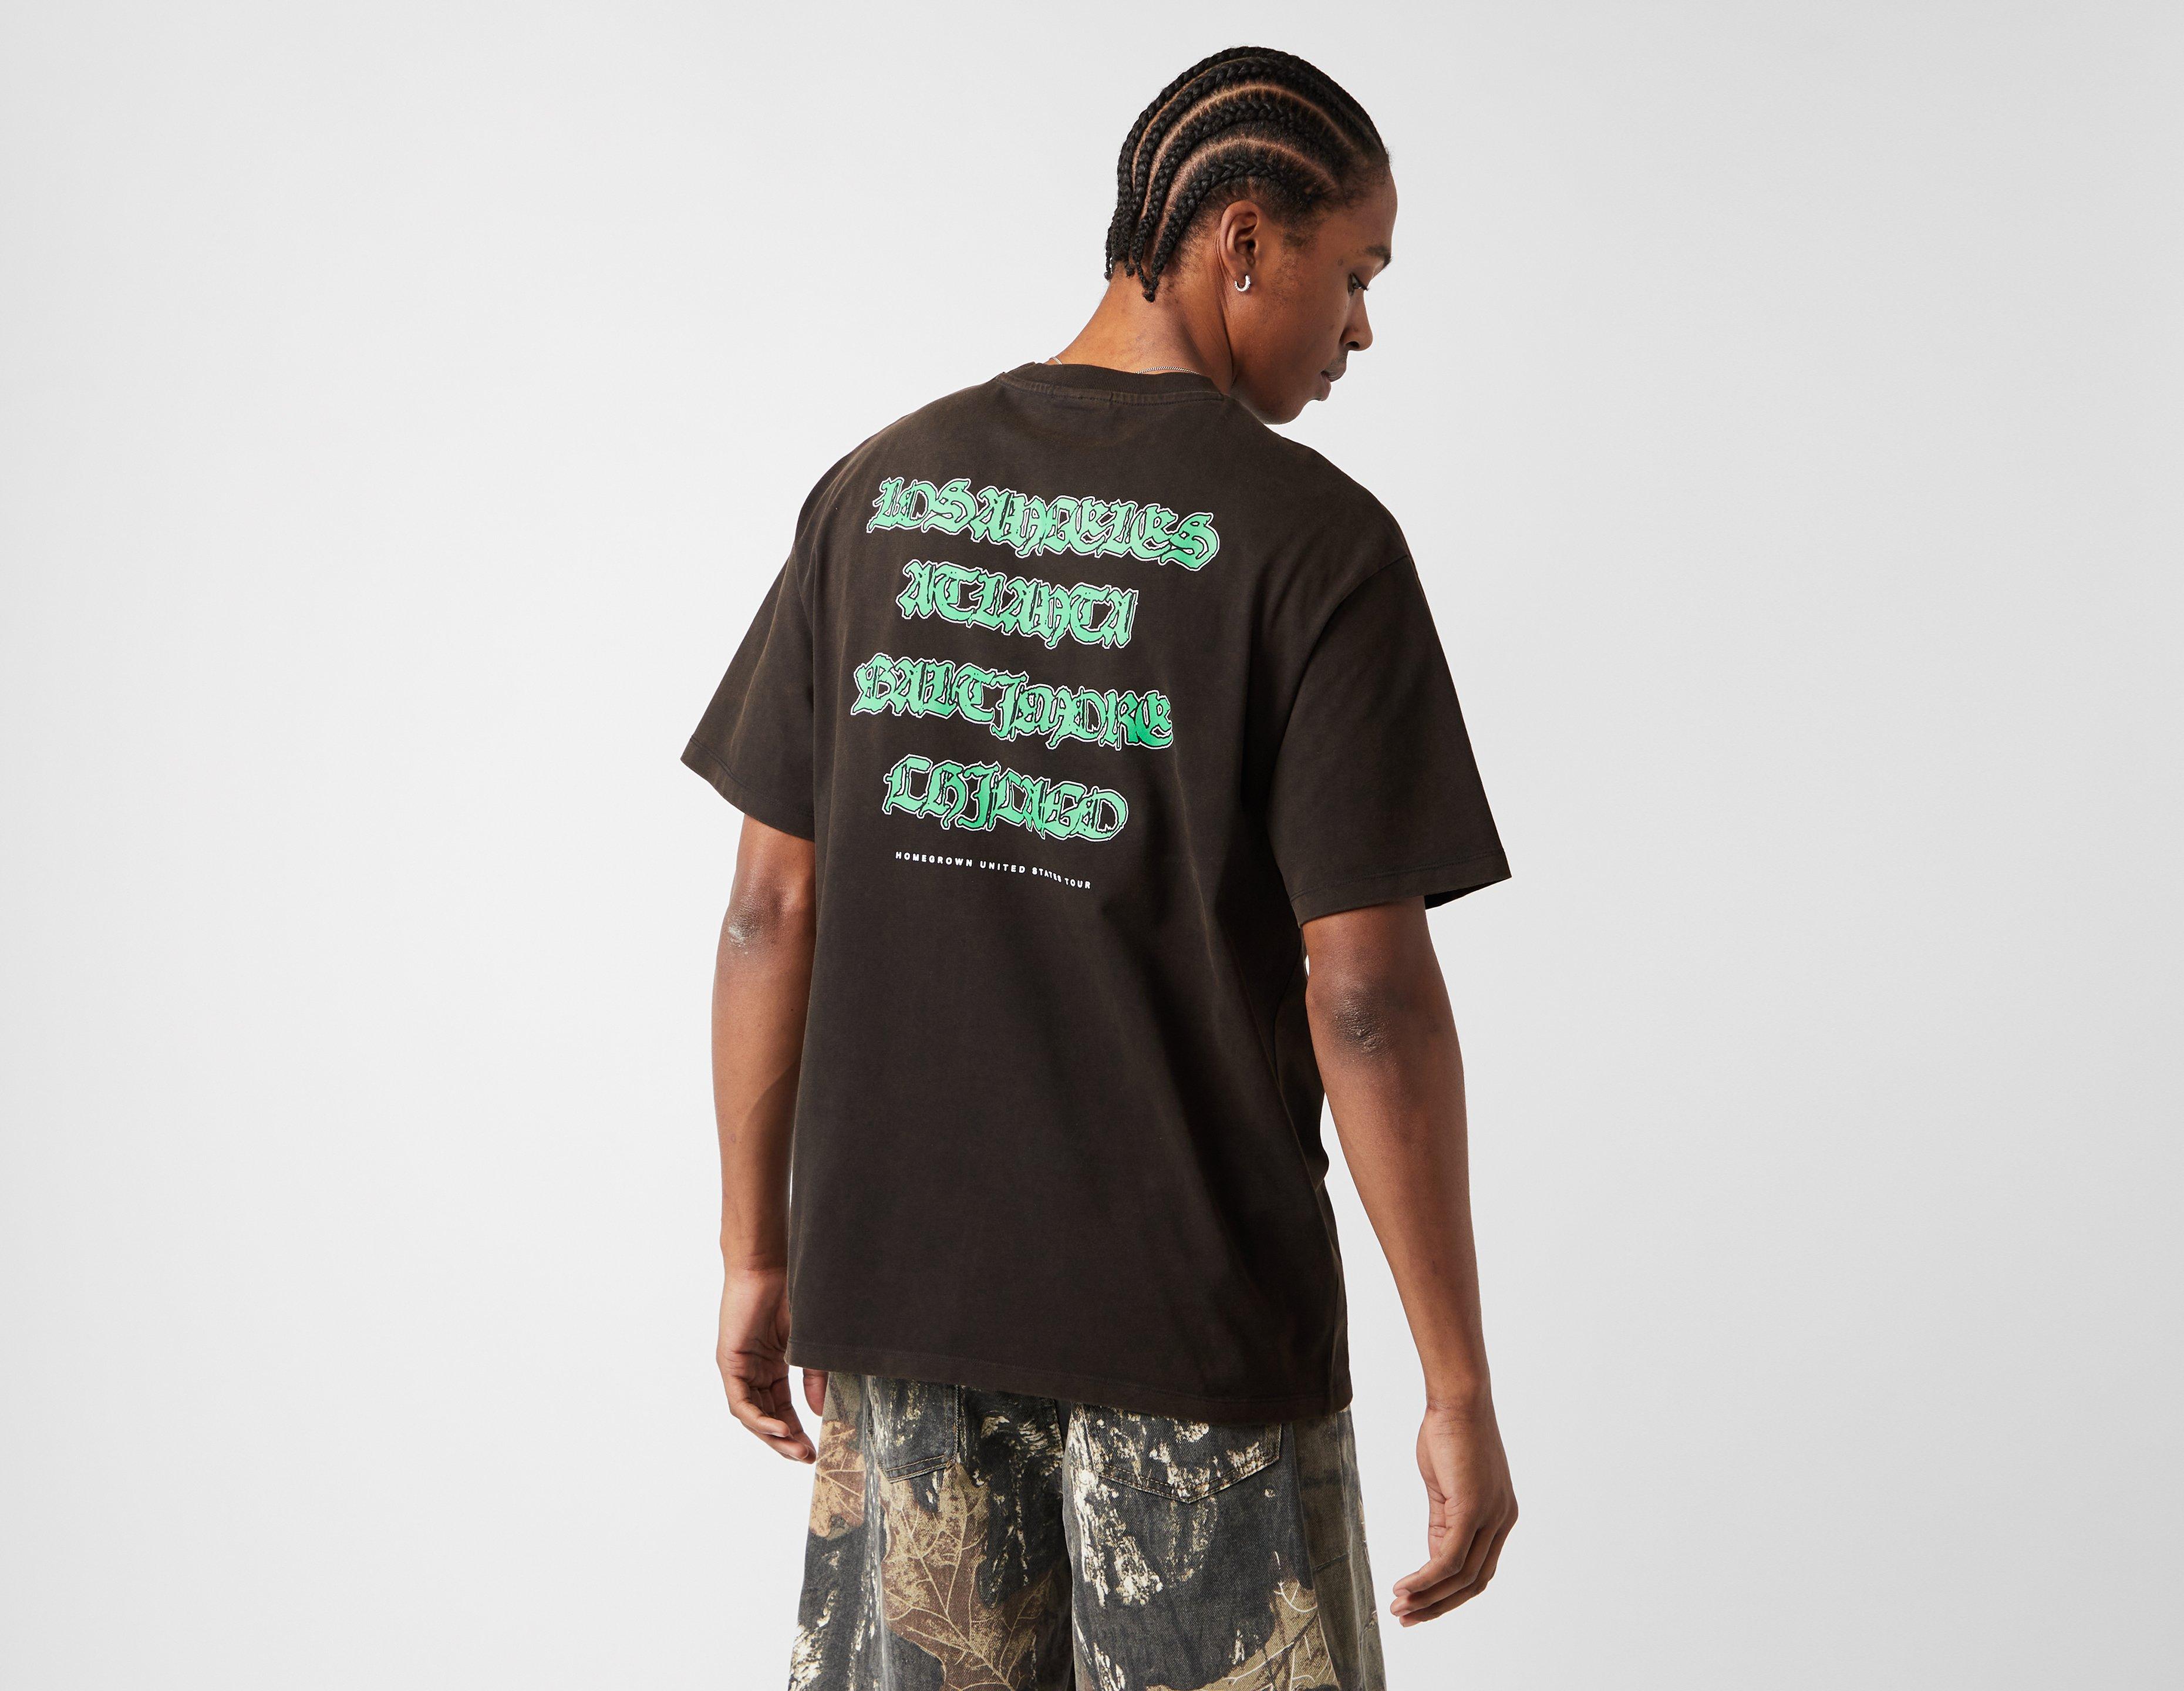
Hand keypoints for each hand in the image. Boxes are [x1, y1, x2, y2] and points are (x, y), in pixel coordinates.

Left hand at [717, 1267, 826, 1461]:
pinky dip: (758, 1418)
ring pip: (752, 1415)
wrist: (770, 1267)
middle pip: (765, 1417)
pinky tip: (779, 1428)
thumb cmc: (791, 1296)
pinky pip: (741, 1402)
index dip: (797, 1430)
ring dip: (773, 1436)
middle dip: (785, 1441)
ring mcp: (739, 1368)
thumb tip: (819, 1412)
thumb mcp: (808, 1347)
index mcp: (771, 1366)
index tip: (814, 1450)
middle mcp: (752, 1371)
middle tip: (806, 1457)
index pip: (781, 1408)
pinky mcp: (729, 1363)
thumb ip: (813, 1378)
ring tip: (795, 1448)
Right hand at [1390, 1399, 1517, 1624]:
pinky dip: (1425, 1578)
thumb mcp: (1446, 1488)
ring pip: (1462, 1577)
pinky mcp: (1473, 1509)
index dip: (1449, 1593)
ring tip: (1399, 1606)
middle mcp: (1503, 1521)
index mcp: (1500, 1517)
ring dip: (1428, 1597)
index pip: (1479, 1570)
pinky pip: (1449, 1559)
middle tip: (1406, 1617)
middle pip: (1474, 1583)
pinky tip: (1405, 1586)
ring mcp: (1492, 1517)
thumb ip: (1443, 1524)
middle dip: (1439, 1606)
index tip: (1419, 1602)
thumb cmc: (1448, 1434)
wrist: (1457, 1400)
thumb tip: (1433, 1560)